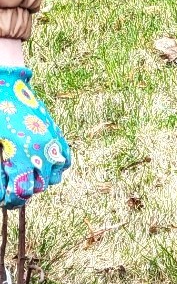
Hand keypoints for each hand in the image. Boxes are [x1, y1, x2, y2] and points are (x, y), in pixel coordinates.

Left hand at [0, 66, 70, 207]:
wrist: (6, 83)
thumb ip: (2, 164)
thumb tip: (3, 182)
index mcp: (21, 153)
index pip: (20, 190)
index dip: (11, 199)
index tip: (4, 200)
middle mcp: (41, 150)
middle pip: (38, 187)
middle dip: (24, 192)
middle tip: (12, 193)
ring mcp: (52, 142)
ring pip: (54, 177)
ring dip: (41, 182)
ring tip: (27, 179)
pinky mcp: (56, 134)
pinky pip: (64, 160)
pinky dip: (57, 168)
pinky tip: (44, 167)